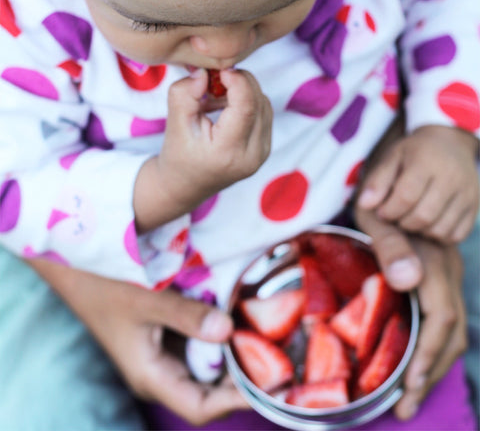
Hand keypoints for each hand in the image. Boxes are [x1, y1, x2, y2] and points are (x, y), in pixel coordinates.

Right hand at [27, 258, 248, 425]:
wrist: (78, 267)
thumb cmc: (106, 286)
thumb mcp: (147, 300)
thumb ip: (187, 317)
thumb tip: (229, 331)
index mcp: (152, 376)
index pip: (201, 407)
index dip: (236, 400)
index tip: (269, 383)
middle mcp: (160, 372)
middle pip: (208, 391)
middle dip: (240, 379)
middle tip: (277, 359)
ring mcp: (162, 354)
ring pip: (205, 368)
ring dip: (232, 358)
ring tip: (265, 342)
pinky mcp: (165, 335)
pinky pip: (198, 344)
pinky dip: (218, 338)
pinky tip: (238, 322)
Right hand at [160, 68, 271, 204]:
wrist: (185, 186)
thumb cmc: (178, 155)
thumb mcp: (174, 124)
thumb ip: (185, 94)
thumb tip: (204, 72)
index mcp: (228, 152)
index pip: (246, 106)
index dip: (237, 80)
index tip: (220, 70)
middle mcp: (251, 156)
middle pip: (259, 102)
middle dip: (240, 82)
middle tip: (214, 80)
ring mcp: (262, 155)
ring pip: (264, 104)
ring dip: (244, 91)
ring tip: (216, 97)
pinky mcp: (265, 150)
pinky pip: (264, 114)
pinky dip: (248, 102)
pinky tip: (226, 107)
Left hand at [354, 207, 466, 420]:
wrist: (403, 177)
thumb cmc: (377, 199)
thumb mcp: (375, 216)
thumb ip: (391, 246)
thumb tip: (408, 280)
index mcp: (431, 261)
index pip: (439, 318)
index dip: (427, 354)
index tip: (408, 385)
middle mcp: (446, 271)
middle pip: (450, 332)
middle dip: (429, 372)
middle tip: (404, 407)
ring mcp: (446, 274)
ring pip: (452, 329)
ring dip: (433, 364)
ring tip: (409, 394)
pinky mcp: (439, 276)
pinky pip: (444, 318)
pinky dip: (433, 346)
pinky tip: (415, 361)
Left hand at [357, 125, 478, 243]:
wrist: (450, 144)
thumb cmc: (414, 154)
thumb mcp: (392, 158)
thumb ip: (377, 181)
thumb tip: (364, 205)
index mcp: (427, 162)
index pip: (406, 196)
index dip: (389, 210)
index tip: (382, 211)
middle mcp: (452, 177)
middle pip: (423, 216)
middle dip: (402, 222)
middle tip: (395, 216)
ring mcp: (467, 193)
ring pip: (440, 229)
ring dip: (419, 231)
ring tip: (409, 218)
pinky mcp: (475, 207)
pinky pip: (456, 235)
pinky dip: (438, 235)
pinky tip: (427, 223)